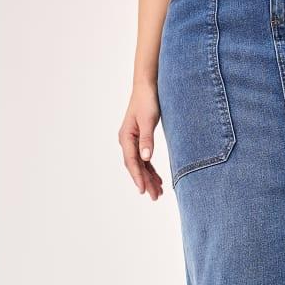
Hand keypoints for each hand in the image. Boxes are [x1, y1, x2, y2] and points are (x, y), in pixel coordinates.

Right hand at [118, 83, 163, 200]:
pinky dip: (150, 170)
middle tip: (155, 197)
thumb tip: (145, 158)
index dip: (138, 177)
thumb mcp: (148, 120)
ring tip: (158, 193)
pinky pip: (144, 159)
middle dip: (145, 182)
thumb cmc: (147, 101)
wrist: (147, 87)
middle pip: (136, 166)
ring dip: (148, 178)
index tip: (144, 190)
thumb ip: (147, 140)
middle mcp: (127, 141)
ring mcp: (133, 141)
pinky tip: (158, 179)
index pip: (132, 162)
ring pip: (140, 165)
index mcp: (126, 137)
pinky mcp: (140, 140)